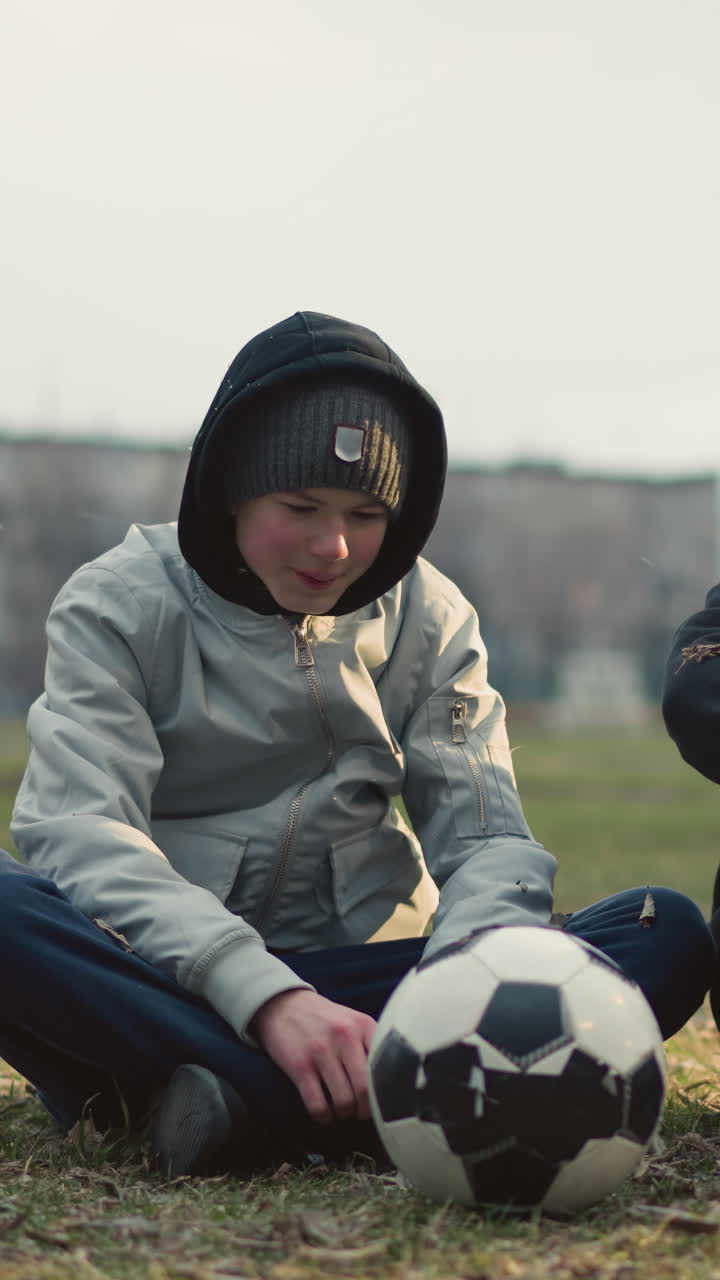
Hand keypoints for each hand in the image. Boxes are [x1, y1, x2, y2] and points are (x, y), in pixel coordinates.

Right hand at [250, 988, 376, 1124]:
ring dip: (344, 1114)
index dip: (386, 1091)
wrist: (283, 1004)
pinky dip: (323, 1116)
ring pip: (343, 1102)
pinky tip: (324, 1113)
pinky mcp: (299, 1066)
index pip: (385, 1066)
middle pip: (365, 1090)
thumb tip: (391, 1081)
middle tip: (360, 1112)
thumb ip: (371, 1044)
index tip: (382, 1101)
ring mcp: (321, 1051)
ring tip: (342, 1111)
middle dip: (365, 1110)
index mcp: (363, 1025)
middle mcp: (345, 1036)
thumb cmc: (324, 1019)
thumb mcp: (353, 1021)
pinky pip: (318, 1105)